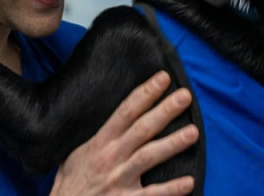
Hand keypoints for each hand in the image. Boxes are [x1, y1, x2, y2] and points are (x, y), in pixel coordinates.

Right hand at [50, 71, 197, 195]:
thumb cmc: (71, 183)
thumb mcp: (77, 153)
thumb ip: (99, 138)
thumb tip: (119, 119)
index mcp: (99, 143)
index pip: (125, 112)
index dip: (145, 93)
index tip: (163, 78)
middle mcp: (110, 158)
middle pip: (141, 129)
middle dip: (164, 111)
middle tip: (185, 96)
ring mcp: (118, 180)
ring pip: (148, 157)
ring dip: (172, 144)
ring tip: (193, 132)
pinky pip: (151, 195)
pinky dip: (171, 190)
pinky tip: (189, 182)